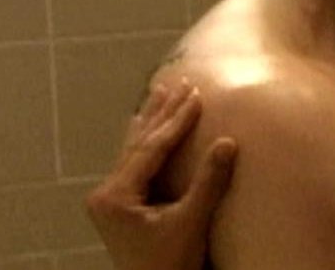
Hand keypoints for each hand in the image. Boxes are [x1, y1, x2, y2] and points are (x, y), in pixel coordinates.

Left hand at [86, 80, 236, 269]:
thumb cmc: (171, 264)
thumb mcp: (191, 223)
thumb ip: (207, 182)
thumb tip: (228, 142)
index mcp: (116, 196)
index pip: (151, 148)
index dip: (177, 120)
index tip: (196, 95)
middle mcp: (106, 193)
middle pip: (139, 143)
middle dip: (162, 112)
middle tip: (181, 83)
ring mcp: (108, 199)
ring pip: (133, 149)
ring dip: (152, 120)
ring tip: (162, 90)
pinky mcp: (118, 204)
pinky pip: (131, 161)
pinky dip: (143, 139)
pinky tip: (142, 122)